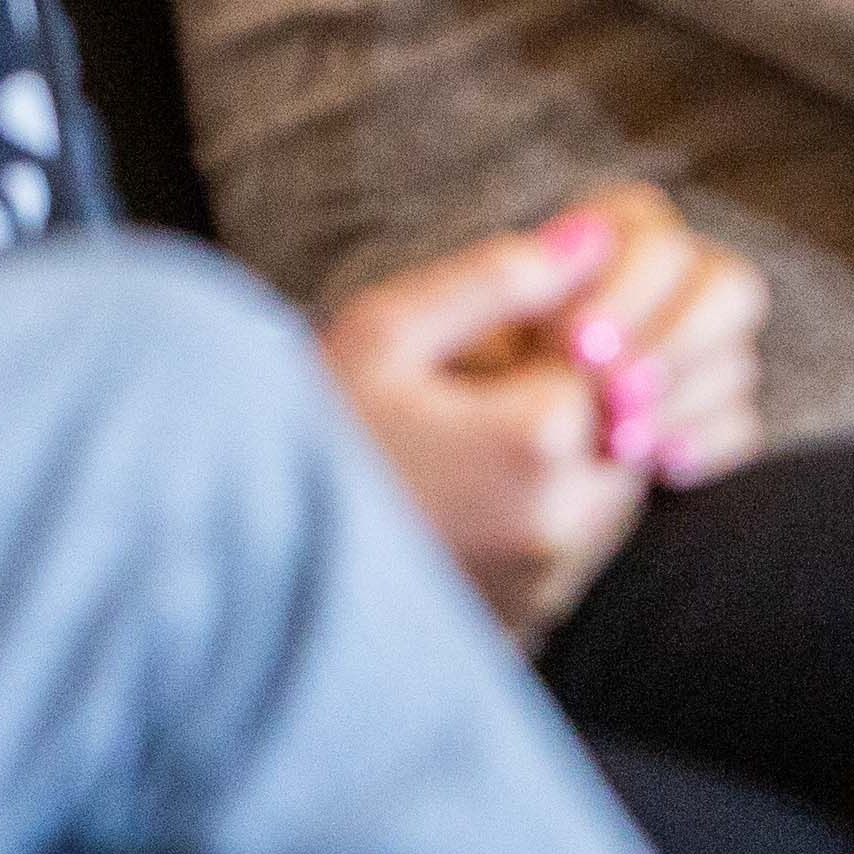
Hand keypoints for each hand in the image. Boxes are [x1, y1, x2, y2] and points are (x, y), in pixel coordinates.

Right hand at [320, 186, 762, 637]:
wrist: (236, 575)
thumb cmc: (304, 438)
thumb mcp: (383, 335)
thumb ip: (498, 278)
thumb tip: (597, 234)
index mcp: (536, 435)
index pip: (604, 358)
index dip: (540, 350)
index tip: (468, 369)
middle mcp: (562, 516)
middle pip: (617, 425)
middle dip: (557, 408)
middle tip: (454, 420)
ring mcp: (550, 578)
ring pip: (605, 488)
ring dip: (555, 465)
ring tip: (450, 466)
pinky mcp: (532, 619)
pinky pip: (572, 547)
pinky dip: (535, 520)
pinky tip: (457, 512)